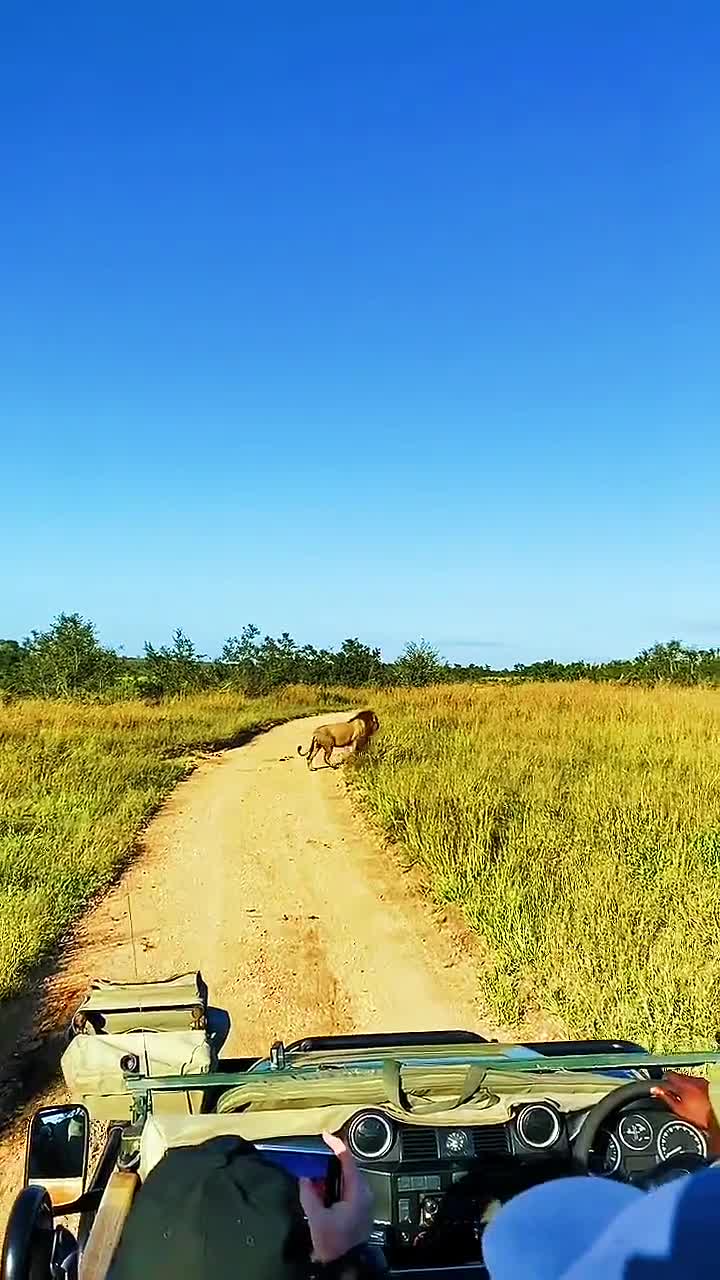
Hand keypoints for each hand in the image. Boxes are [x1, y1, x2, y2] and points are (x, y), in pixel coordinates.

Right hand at [299, 1131, 373, 1263]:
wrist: (346, 1264)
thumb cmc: (335, 1244)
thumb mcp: (317, 1218)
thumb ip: (309, 1195)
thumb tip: (304, 1180)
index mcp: (357, 1192)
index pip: (348, 1160)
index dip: (336, 1145)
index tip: (326, 1136)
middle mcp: (364, 1194)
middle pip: (348, 1169)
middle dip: (330, 1165)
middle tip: (315, 1165)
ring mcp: (363, 1202)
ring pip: (347, 1180)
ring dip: (331, 1179)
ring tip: (317, 1185)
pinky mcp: (359, 1210)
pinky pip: (347, 1191)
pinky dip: (334, 1188)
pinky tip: (324, 1197)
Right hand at [651, 1071, 719, 1153]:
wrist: (718, 1114)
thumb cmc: (700, 1115)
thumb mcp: (678, 1110)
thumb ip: (665, 1097)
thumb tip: (654, 1090)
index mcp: (681, 1084)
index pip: (666, 1076)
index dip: (661, 1084)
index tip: (659, 1091)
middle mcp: (690, 1079)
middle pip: (676, 1078)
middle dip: (672, 1085)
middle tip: (670, 1097)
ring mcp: (700, 1081)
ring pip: (685, 1080)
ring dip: (682, 1087)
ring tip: (682, 1100)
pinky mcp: (707, 1085)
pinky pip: (694, 1084)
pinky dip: (691, 1089)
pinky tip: (693, 1099)